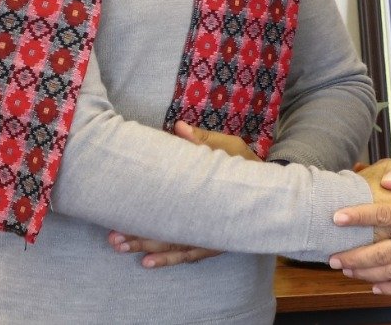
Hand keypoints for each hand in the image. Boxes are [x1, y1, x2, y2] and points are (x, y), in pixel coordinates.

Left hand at [104, 121, 258, 267]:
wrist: (277, 192)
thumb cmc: (249, 166)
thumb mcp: (231, 148)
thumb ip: (204, 140)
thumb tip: (178, 127)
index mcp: (207, 194)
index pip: (171, 204)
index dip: (145, 212)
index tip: (120, 213)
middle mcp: (208, 220)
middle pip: (168, 231)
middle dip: (139, 236)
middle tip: (113, 239)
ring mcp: (211, 235)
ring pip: (174, 247)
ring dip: (147, 249)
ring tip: (121, 249)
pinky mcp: (214, 242)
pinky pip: (189, 255)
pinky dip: (169, 260)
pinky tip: (148, 264)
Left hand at [330, 152, 390, 294]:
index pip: (383, 215)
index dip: (358, 216)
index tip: (337, 218)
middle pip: (380, 253)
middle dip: (353, 256)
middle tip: (333, 257)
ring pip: (390, 273)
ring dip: (365, 273)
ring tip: (347, 271)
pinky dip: (390, 289)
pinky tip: (375, 287)